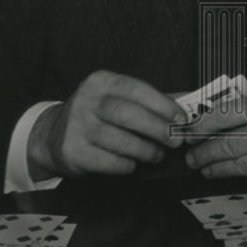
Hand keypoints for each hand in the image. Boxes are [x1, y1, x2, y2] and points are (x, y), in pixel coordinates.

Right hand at [27, 70, 185, 178]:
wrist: (54, 136)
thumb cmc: (98, 116)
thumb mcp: (120, 99)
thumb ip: (154, 100)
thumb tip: (192, 102)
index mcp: (101, 81)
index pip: (136, 89)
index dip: (162, 105)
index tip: (181, 119)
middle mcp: (85, 100)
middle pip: (127, 114)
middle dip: (157, 129)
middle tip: (175, 142)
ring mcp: (76, 126)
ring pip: (118, 139)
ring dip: (145, 150)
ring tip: (157, 155)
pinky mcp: (72, 151)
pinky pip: (108, 161)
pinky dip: (127, 165)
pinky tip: (133, 164)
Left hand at [183, 92, 246, 190]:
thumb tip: (217, 121)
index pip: (228, 114)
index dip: (202, 126)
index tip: (187, 134)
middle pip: (230, 145)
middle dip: (204, 154)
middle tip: (190, 159)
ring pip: (242, 167)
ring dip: (218, 170)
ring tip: (206, 170)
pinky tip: (245, 174)